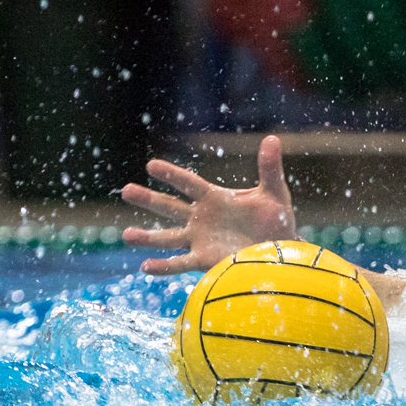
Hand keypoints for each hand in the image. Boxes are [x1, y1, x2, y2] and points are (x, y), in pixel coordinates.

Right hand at [121, 135, 297, 275]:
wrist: (280, 251)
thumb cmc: (276, 220)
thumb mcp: (274, 193)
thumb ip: (270, 168)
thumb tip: (272, 139)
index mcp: (214, 198)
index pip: (189, 183)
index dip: (171, 174)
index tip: (151, 165)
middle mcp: (201, 218)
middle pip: (170, 206)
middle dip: (148, 199)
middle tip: (125, 190)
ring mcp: (200, 240)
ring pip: (167, 237)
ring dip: (147, 237)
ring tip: (126, 234)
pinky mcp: (205, 260)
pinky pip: (180, 263)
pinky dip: (163, 266)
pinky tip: (145, 267)